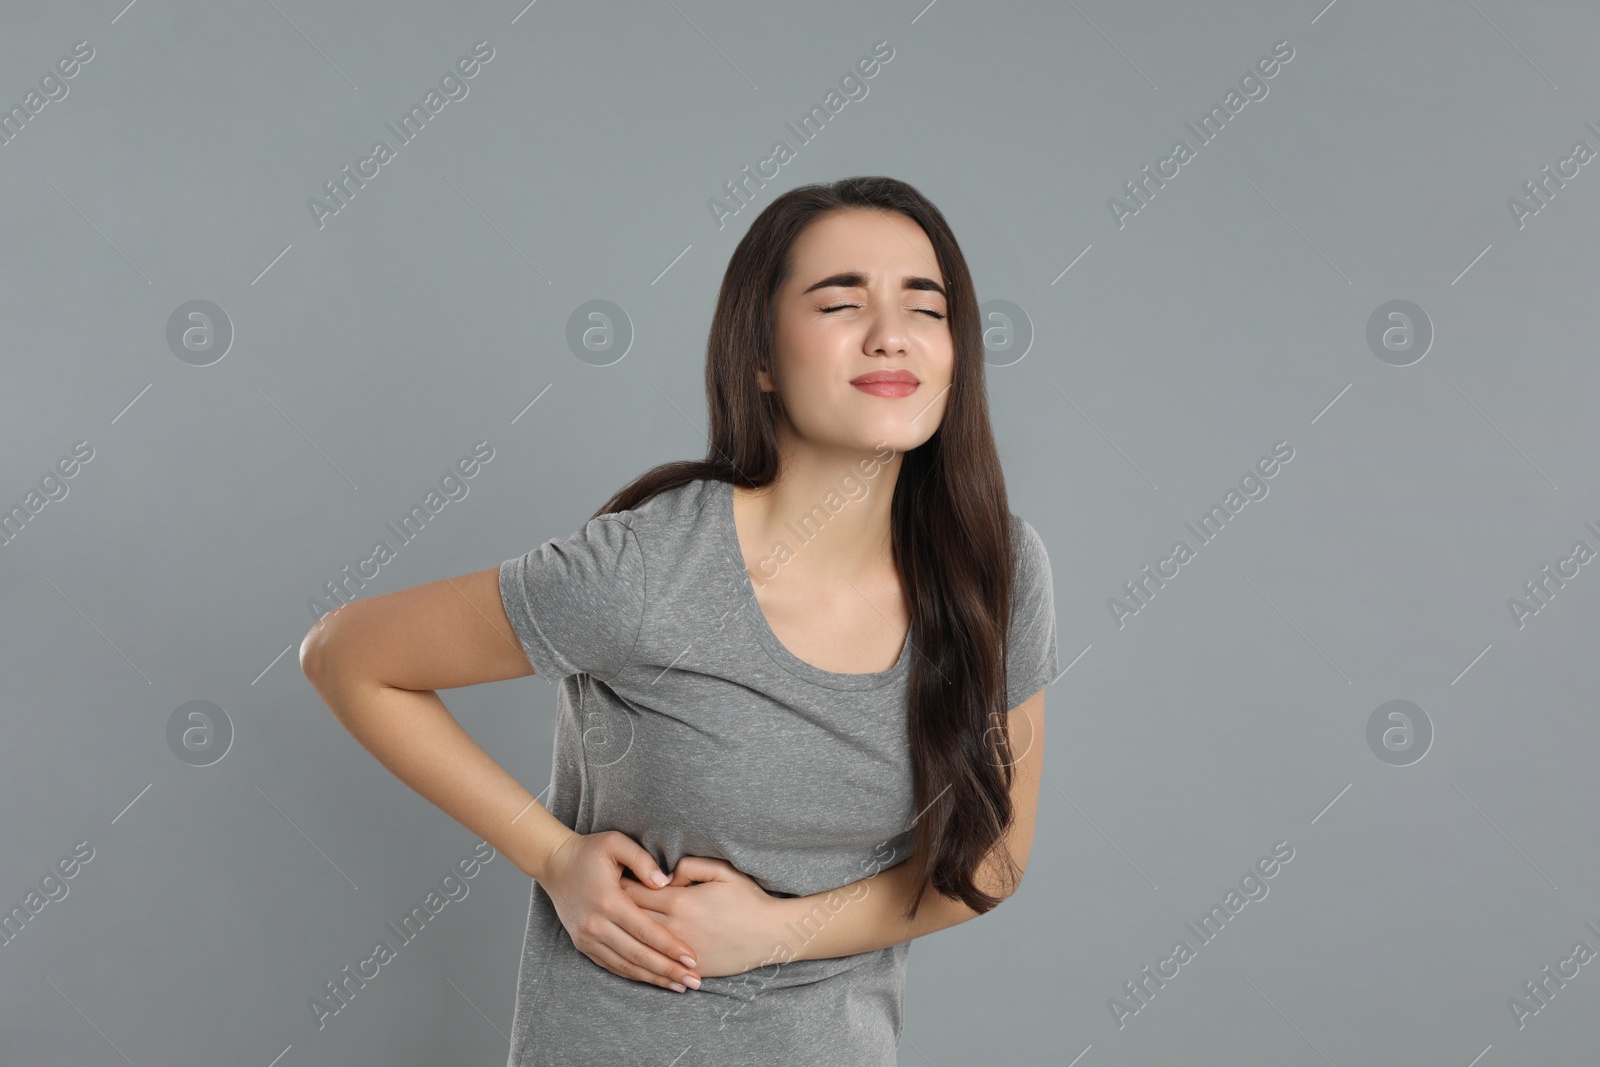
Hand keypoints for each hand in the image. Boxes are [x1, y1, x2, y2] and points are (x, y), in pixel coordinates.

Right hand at [539, 830, 703, 991]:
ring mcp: (587, 938)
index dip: (670, 947)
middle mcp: (596, 924)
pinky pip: (612, 966)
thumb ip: (643, 860)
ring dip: (654, 978)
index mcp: (608, 900)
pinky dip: (634, 975)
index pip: (645, 930)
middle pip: (638, 954)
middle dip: (668, 970)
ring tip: (680, 986)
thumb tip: (665, 882)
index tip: (692, 959)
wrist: (555, 864)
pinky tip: (655, 980)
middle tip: (695, 981)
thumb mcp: (617, 843)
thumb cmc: (590, 851)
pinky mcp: (583, 944)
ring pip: (625, 965)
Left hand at [619, 855, 788, 977]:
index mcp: (680, 901)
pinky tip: (631, 947)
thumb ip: (689, 866)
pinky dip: (640, 955)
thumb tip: (666, 875)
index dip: (620, 884)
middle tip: (602, 898)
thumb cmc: (748, 900)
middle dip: (615, 907)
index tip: (609, 877)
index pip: (635, 892)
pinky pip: (655, 962)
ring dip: (623, 933)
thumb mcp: (722, 871)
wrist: (770, 936)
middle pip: (631, 918)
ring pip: (639, 943)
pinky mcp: (688, 967)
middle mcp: (675, 928)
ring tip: (612, 923)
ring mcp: (679, 951)